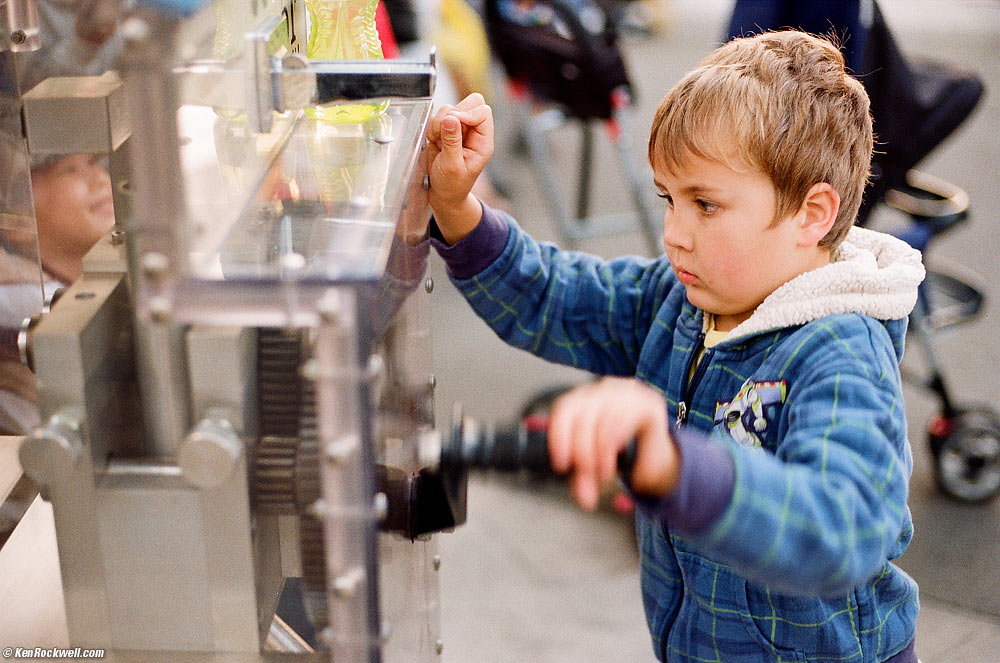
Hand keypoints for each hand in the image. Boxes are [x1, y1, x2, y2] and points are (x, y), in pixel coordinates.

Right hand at [425, 93, 493, 242]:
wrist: (442, 194)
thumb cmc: (452, 186)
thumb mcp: (452, 167)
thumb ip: (452, 142)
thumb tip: (450, 118)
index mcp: (483, 142)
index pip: (482, 112)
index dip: (467, 114)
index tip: (452, 124)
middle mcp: (473, 132)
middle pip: (470, 102)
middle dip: (454, 113)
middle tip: (444, 131)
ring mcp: (459, 129)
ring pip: (451, 107)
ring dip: (439, 122)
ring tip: (437, 142)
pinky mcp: (445, 130)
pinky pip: (438, 116)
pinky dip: (432, 126)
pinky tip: (433, 142)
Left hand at [547, 377, 679, 510]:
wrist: (657, 446)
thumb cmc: (620, 448)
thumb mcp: (596, 462)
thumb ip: (586, 477)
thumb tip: (585, 500)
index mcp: (584, 397)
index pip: (565, 408)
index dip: (559, 435)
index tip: (561, 464)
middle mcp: (603, 389)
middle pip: (583, 417)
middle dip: (582, 452)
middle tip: (586, 475)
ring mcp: (627, 392)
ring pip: (604, 420)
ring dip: (601, 452)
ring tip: (604, 473)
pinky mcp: (649, 402)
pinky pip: (626, 419)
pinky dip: (617, 440)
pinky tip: (618, 453)